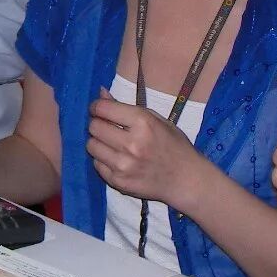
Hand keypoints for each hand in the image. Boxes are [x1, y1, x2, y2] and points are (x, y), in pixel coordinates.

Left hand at [86, 89, 207, 210]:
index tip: (98, 109)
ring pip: (91, 146)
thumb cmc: (174, 145)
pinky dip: (103, 159)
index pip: (103, 109)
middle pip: (94, 127)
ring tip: (110, 142)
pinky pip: (97, 165)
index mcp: (142, 123)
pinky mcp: (119, 182)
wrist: (185, 180)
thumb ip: (127, 107)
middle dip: (97, 123)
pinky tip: (116, 158)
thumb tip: (100, 94)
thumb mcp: (156, 119)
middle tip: (105, 125)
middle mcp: (131, 144)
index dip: (97, 107)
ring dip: (98, 141)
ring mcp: (123, 165)